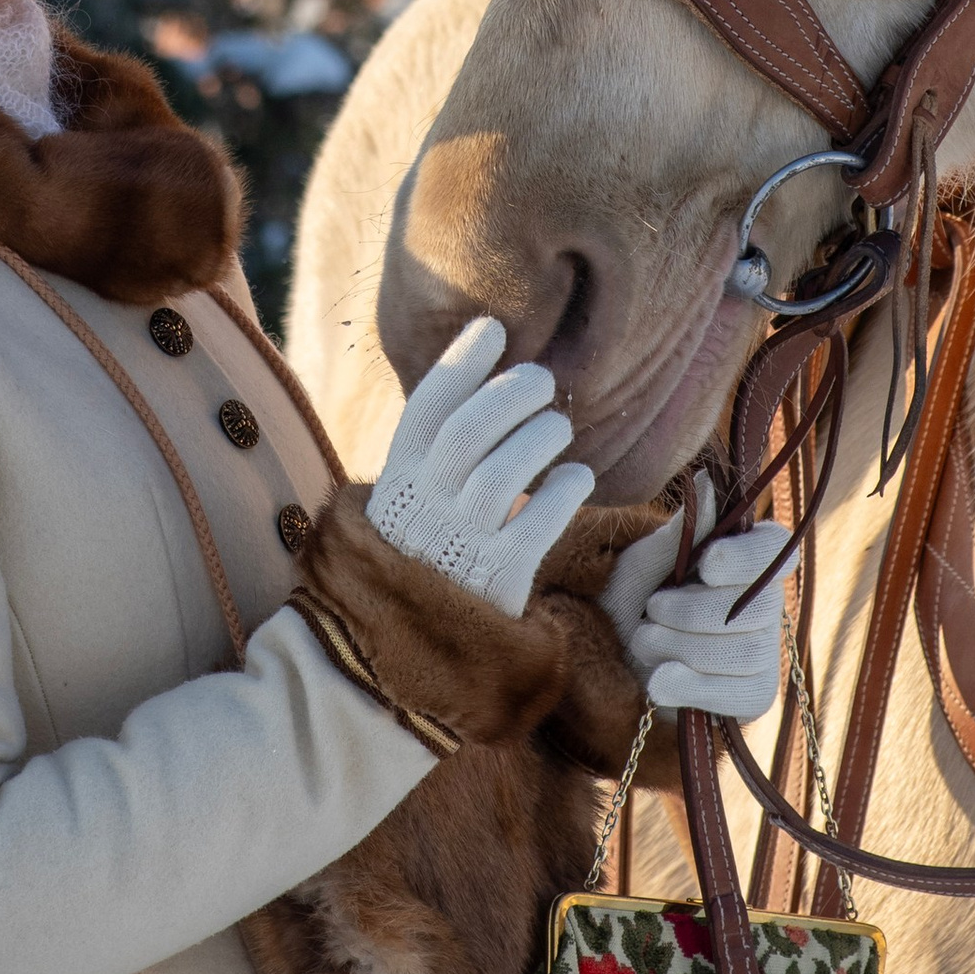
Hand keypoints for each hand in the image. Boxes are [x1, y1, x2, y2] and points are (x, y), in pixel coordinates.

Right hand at [365, 316, 594, 614]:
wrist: (416, 645)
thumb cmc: (428, 553)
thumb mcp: (413, 498)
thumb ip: (437, 448)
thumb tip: (482, 369)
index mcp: (398, 482)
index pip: (425, 410)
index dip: (460, 364)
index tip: (493, 328)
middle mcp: (424, 510)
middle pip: (467, 435)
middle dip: (510, 395)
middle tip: (541, 380)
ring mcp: (460, 545)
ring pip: (503, 475)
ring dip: (539, 439)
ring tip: (559, 430)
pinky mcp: (500, 580)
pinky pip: (538, 525)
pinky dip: (563, 492)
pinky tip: (576, 477)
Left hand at [602, 489, 789, 718]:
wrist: (612, 661)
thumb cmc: (632, 600)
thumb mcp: (643, 564)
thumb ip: (679, 534)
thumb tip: (707, 484)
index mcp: (744, 559)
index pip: (776, 548)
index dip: (747, 558)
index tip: (706, 564)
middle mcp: (766, 603)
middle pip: (757, 607)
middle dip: (692, 612)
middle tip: (651, 610)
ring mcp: (765, 651)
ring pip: (746, 652)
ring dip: (681, 647)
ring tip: (645, 641)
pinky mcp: (754, 693)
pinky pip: (740, 693)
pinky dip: (691, 687)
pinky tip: (659, 681)